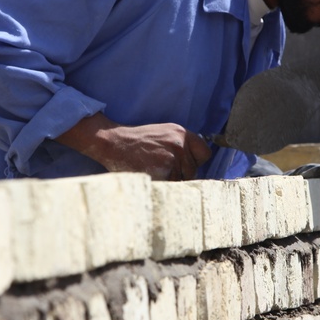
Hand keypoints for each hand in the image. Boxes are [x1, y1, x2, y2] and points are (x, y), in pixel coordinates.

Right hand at [57, 113, 211, 180]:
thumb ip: (181, 145)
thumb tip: (196, 163)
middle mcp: (181, 144)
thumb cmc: (137, 142)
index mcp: (182, 133)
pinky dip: (163, 185)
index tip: (185, 165)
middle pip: (194, 170)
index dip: (196, 162)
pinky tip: (151, 175)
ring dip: (171, 181)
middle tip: (161, 168)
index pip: (205, 153)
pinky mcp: (165, 170)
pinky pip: (172, 186)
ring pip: (183, 180)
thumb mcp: (163, 134)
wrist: (115, 143)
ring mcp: (174, 157)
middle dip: (181, 174)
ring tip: (154, 171)